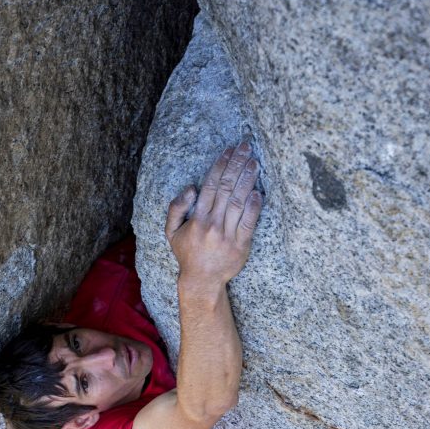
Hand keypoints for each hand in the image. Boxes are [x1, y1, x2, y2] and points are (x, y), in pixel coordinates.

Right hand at [165, 141, 261, 293]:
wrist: (202, 281)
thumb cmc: (188, 253)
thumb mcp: (171, 232)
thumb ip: (176, 208)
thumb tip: (191, 188)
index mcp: (197, 219)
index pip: (211, 185)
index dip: (221, 165)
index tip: (229, 150)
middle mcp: (213, 225)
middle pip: (226, 188)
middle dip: (237, 165)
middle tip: (246, 147)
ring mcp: (228, 235)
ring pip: (238, 201)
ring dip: (247, 179)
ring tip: (254, 162)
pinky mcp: (241, 245)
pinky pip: (249, 222)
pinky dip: (254, 206)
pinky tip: (258, 191)